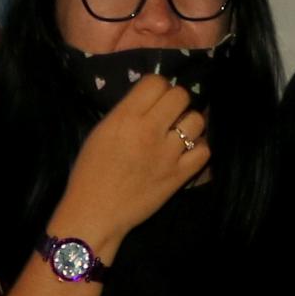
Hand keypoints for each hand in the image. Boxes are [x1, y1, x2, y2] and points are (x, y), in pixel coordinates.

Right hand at [53, 72, 209, 251]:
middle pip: (181, 95)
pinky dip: (198, 148)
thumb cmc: (90, 173)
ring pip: (197, 120)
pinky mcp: (179, 175)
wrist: (95, 213)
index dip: (158, 86)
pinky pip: (204, 151)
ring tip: (179, 133)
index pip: (156, 82)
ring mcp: (168, 154)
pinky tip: (186, 152)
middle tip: (168, 113)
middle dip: (176, 101)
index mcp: (125, 118)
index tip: (154, 97)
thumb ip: (126, 112)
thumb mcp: (101, 132)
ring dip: (189, 123)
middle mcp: (149, 131)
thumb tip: (149, 100)